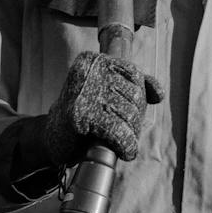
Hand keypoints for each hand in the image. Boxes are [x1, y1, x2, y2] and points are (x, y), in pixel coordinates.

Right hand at [42, 52, 162, 163]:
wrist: (52, 137)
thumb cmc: (84, 114)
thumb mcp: (106, 92)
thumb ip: (132, 86)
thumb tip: (159, 94)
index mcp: (93, 60)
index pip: (133, 74)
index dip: (139, 97)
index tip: (130, 113)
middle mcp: (87, 71)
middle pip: (134, 94)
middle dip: (135, 118)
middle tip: (126, 132)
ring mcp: (82, 92)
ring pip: (128, 114)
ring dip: (132, 134)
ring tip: (123, 142)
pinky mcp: (79, 115)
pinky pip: (118, 131)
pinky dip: (126, 146)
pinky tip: (125, 152)